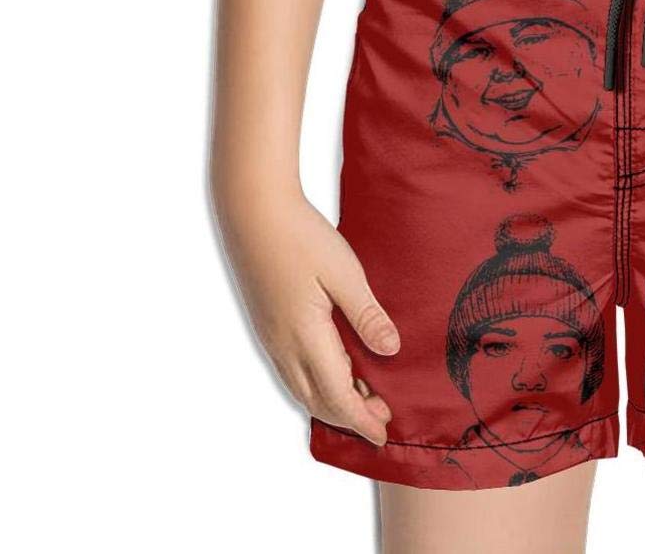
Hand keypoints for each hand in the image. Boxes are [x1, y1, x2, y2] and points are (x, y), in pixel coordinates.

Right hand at [218, 189, 398, 445]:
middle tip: (382, 414)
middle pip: (317, 401)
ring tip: (363, 395)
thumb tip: (390, 351)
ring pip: (301, 389)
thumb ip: (366, 315)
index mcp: (305, 336)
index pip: (337, 395)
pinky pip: (292, 371)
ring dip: (332, 401)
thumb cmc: (300, 236)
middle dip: (350, 416)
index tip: (384, 432)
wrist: (254, 212)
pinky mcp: (267, 325)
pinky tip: (333, 369)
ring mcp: (271, 337)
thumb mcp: (344, 272)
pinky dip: (315, 384)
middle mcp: (284, 345)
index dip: (362, 419)